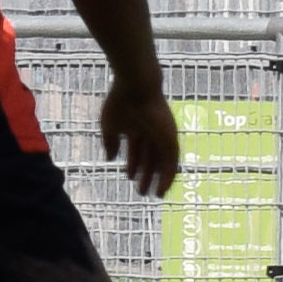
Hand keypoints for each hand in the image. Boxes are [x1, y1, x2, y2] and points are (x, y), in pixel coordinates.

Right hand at [99, 74, 182, 197]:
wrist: (136, 87)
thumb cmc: (120, 102)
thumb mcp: (110, 126)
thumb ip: (110, 143)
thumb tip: (110, 159)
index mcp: (136, 127)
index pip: (137, 150)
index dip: (133, 164)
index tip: (130, 178)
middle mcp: (152, 132)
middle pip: (151, 158)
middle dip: (146, 174)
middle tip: (141, 192)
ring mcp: (163, 134)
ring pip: (162, 161)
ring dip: (158, 178)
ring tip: (153, 194)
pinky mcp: (171, 138)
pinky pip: (172, 161)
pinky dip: (168, 175)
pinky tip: (163, 188)